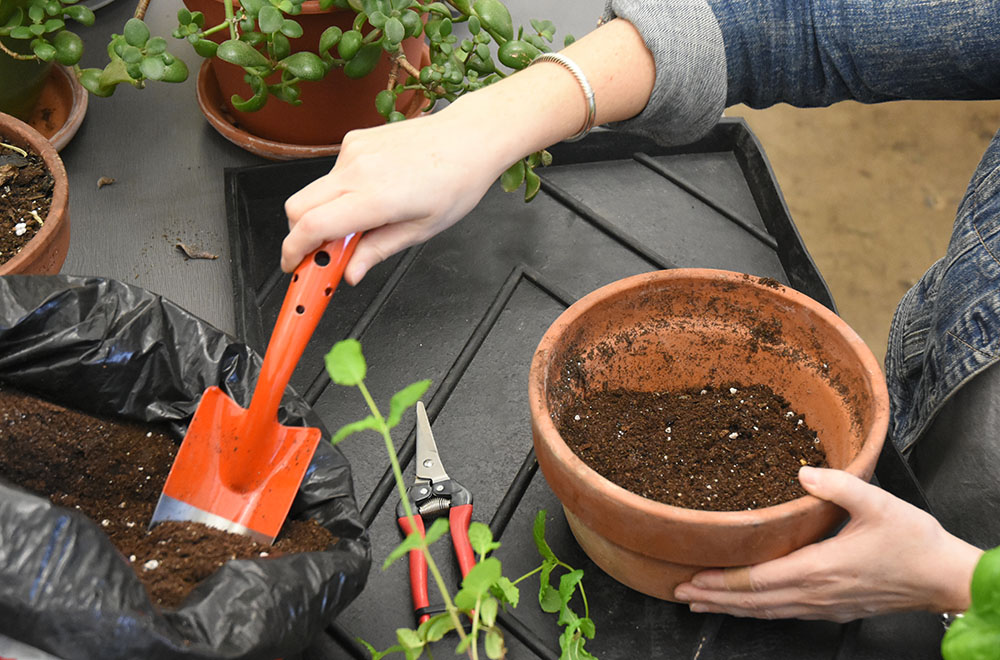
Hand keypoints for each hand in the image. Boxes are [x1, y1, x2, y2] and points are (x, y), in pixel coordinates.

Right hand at [282, 109, 509, 281]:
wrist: (469, 137)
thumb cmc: (456, 181)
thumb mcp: (421, 230)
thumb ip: (378, 251)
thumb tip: (350, 273)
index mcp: (376, 197)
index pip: (311, 227)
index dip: (294, 252)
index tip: (293, 266)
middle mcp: (357, 170)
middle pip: (296, 207)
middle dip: (300, 235)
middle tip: (323, 253)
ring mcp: (353, 151)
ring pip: (313, 191)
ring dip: (324, 213)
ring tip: (361, 224)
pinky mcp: (354, 139)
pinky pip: (332, 174)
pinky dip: (339, 192)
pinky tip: (371, 194)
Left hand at [673, 466, 982, 621]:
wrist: (945, 578)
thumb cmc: (914, 542)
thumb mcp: (878, 503)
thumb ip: (838, 485)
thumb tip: (802, 472)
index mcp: (819, 569)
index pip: (758, 580)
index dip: (722, 582)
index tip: (692, 578)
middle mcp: (815, 594)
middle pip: (754, 602)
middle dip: (714, 598)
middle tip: (679, 592)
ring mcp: (824, 606)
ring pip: (767, 612)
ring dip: (731, 608)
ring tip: (701, 603)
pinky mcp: (834, 609)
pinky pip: (785, 614)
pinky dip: (758, 611)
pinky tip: (747, 606)